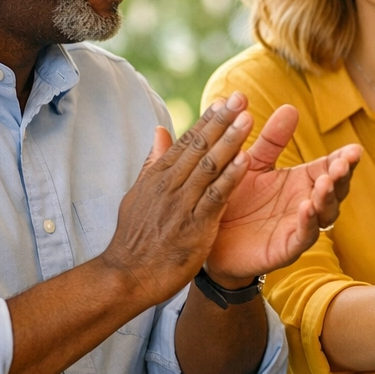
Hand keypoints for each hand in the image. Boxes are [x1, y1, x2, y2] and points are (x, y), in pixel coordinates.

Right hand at [101, 96, 255, 303]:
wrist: (127, 276)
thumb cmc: (136, 238)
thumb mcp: (139, 195)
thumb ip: (154, 163)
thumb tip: (160, 131)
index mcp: (159, 177)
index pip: (186, 141)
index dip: (208, 119)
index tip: (226, 99)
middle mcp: (170, 185)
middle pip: (199, 147)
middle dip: (222, 120)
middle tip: (241, 97)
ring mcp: (181, 205)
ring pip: (209, 166)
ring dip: (229, 141)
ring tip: (248, 119)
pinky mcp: (194, 226)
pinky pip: (215, 197)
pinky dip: (229, 177)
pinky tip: (245, 161)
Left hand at [203, 95, 362, 286]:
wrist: (208, 236)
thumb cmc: (233, 197)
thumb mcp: (252, 163)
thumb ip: (272, 140)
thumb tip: (290, 107)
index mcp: (301, 181)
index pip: (330, 167)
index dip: (344, 159)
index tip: (354, 149)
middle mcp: (306, 202)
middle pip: (335, 189)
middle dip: (342, 176)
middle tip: (343, 163)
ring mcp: (299, 226)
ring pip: (325, 213)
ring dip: (327, 197)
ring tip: (324, 182)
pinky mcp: (286, 248)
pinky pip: (303, 235)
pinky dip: (308, 222)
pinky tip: (306, 206)